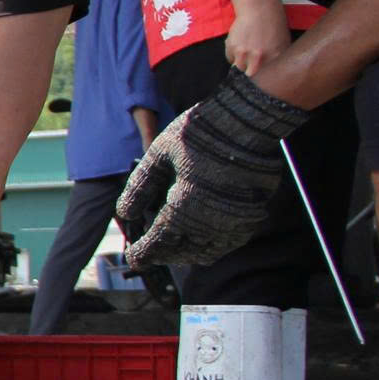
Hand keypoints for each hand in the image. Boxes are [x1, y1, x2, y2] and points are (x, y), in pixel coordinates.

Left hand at [116, 69, 306, 268]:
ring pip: (206, 253)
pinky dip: (212, 247)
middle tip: (150, 253)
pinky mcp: (253, 215)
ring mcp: (235, 220)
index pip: (158, 243)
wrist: (246, 121)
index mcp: (183, 205)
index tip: (133, 257)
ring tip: (173, 248)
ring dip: (186, 254)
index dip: (143, 253)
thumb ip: (140, 187)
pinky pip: (229, 243)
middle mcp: (210, 220)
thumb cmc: (199, 134)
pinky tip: (201, 239)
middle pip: (181, 252)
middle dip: (162, 255)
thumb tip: (125, 213)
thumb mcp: (158, 155)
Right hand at [223, 1, 289, 75]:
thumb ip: (279, 58)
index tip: (259, 76)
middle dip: (249, 73)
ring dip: (240, 64)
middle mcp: (257, 57)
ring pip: (238, 68)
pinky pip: (230, 57)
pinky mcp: (231, 46)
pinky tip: (239, 46)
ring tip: (244, 57)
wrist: (258, 10)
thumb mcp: (284, 42)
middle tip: (250, 70)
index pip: (264, 76)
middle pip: (249, 75)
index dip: (261, 77)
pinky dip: (233, 54)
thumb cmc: (273, 25)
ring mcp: (242, 52)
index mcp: (273, 57)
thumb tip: (274, 70)